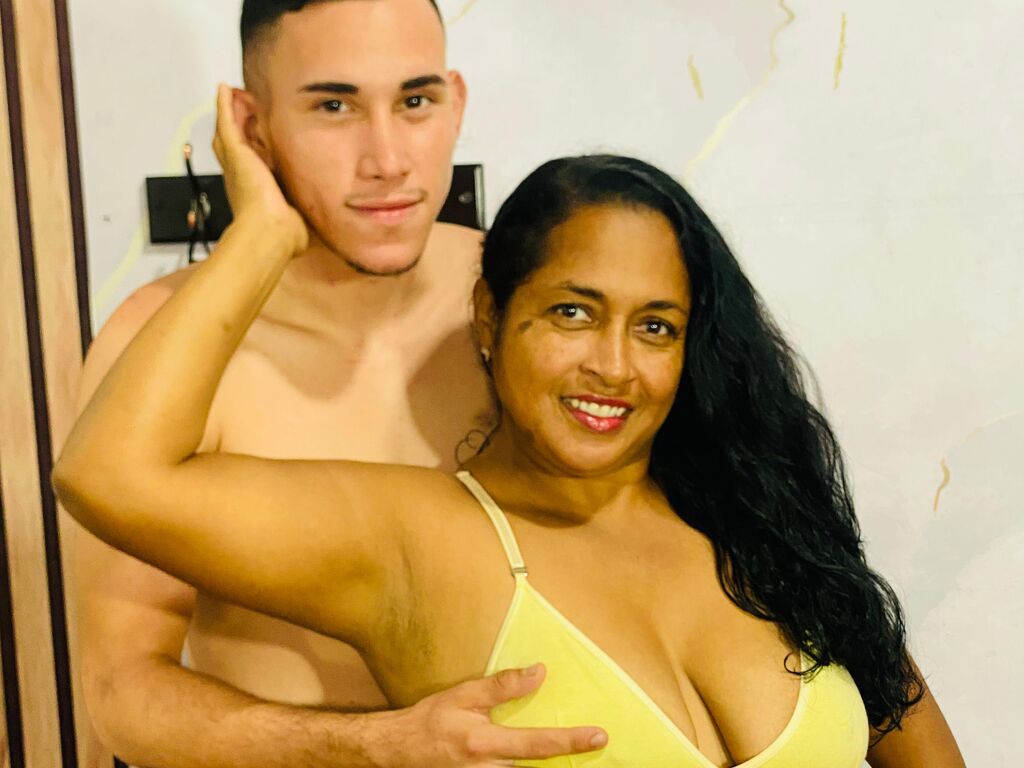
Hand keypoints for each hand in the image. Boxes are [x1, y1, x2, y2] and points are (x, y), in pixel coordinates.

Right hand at [211, 83, 307, 253]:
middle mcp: (240, 176)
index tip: (255, 139)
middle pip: (233, 144)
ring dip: (231, 112)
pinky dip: (224, 105)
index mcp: (254, 191)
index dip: (249, 150)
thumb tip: (316, 227)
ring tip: (234, 95)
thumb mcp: (295, 221)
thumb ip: (302, 218)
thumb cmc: (282, 235)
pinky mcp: (235, 152)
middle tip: (239, 108)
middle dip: (236, 126)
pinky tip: (225, 90)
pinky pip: (227, 122)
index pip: (249, 165)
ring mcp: (235, 163)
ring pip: (229, 130)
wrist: (271, 233)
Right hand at [364, 665, 607, 766]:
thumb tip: (539, 673)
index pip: (537, 743)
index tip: (599, 736)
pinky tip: (532, 754)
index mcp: (484, 743)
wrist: (400, 749)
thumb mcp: (464, 695)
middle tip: (587, 741)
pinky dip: (524, 763)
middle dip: (562, 755)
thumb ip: (502, 686)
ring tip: (566, 744)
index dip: (570, 741)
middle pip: (536, 767)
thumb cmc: (433, 719)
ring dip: (542, 761)